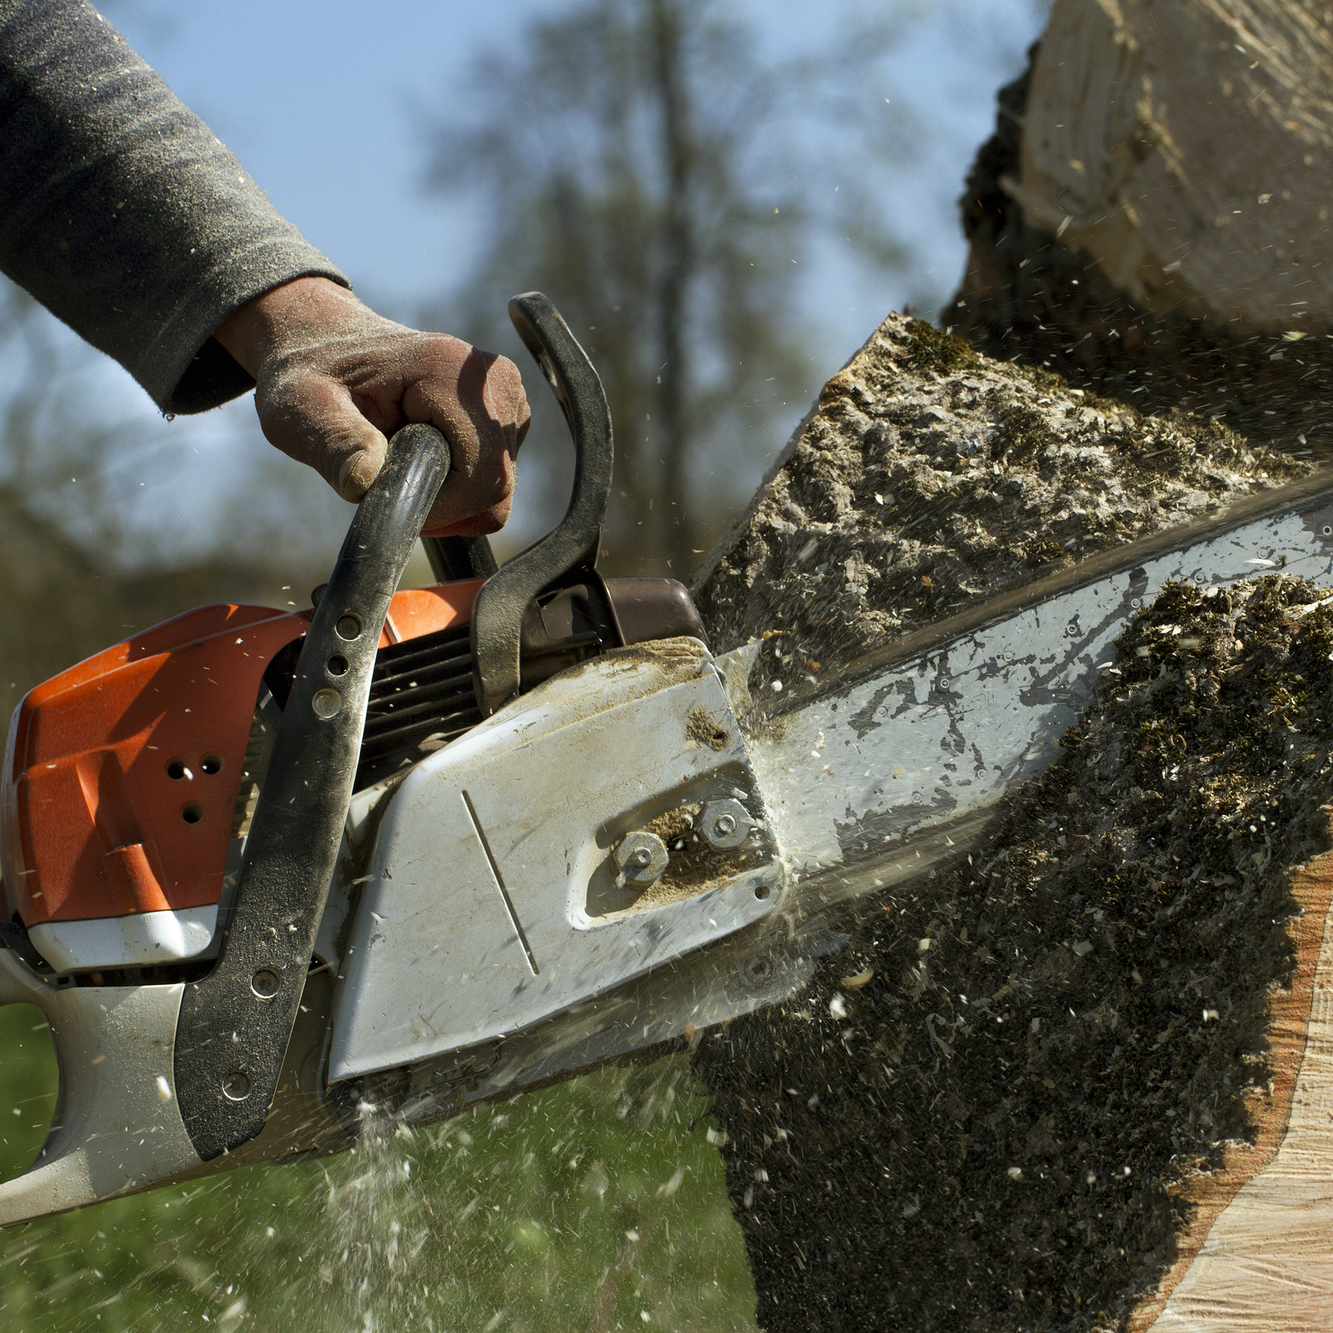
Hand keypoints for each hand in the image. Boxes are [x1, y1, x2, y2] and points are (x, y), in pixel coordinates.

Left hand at [213, 277, 529, 534]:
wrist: (325, 341)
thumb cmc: (311, 374)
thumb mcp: (303, 409)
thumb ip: (335, 444)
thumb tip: (365, 480)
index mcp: (451, 371)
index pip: (481, 479)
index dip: (439, 507)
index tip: (389, 493)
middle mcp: (494, 381)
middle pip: (497, 488)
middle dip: (444, 504)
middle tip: (390, 478)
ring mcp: (507, 397)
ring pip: (499, 489)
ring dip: (450, 496)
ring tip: (402, 458)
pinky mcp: (507, 413)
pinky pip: (496, 478)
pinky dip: (460, 485)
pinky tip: (424, 455)